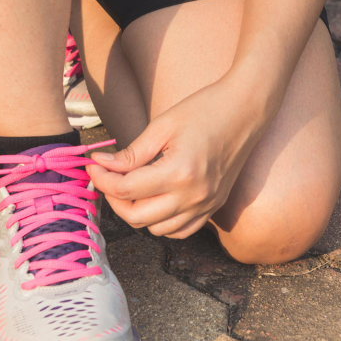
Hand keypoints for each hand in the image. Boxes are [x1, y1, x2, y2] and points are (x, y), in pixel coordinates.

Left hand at [87, 76, 266, 238]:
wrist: (246, 110)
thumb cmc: (204, 110)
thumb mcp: (162, 126)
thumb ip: (131, 153)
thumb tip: (101, 165)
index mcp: (179, 173)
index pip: (126, 189)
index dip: (102, 178)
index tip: (93, 165)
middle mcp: (194, 196)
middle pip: (137, 217)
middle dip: (114, 199)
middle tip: (107, 177)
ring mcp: (206, 205)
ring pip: (156, 230)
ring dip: (137, 212)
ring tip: (130, 187)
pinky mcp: (214, 207)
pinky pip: (180, 231)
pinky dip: (161, 223)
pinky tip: (154, 201)